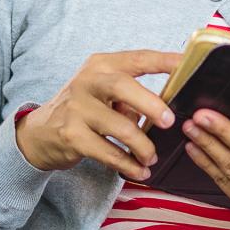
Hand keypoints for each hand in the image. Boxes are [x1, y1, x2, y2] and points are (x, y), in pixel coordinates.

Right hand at [15, 50, 181, 181]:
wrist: (40, 132)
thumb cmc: (82, 109)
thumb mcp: (102, 92)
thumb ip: (131, 95)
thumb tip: (167, 109)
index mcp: (101, 65)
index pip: (138, 58)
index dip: (166, 61)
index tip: (189, 64)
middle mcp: (87, 82)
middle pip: (122, 86)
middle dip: (150, 104)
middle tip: (169, 121)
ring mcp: (77, 108)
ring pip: (119, 126)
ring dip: (142, 145)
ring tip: (151, 156)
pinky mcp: (71, 135)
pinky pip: (107, 152)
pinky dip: (127, 164)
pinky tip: (138, 170)